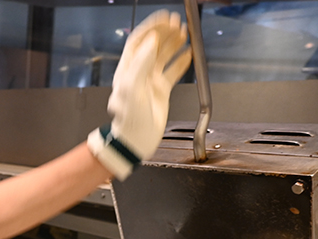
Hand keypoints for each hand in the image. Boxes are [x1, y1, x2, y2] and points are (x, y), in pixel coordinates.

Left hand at [87, 10, 191, 178]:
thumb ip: (141, 63)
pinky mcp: (160, 91)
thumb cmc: (129, 119)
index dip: (152, 28)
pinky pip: (172, 72)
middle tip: (178, 23)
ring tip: (185, 33)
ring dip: (173, 44)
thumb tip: (151, 42)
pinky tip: (189, 54)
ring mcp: (150, 82)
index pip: (139, 41)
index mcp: (128, 70)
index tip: (165, 18)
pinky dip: (181, 62)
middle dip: (165, 32)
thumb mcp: (132, 89)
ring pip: (163, 56)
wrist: (135, 141)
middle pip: (152, 45)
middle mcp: (138, 73)